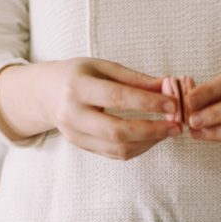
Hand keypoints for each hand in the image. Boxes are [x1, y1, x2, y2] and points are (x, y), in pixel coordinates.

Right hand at [0, 58, 181, 159]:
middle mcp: (72, 114)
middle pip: (117, 131)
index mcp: (77, 87)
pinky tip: (153, 137)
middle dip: (152, 130)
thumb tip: (170, 86)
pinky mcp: (81, 146)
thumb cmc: (78, 75)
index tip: (173, 104)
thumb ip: (136, 79)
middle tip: (176, 126)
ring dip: (149, 142)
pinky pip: (115, 154)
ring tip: (169, 131)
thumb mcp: (103, 67)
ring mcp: (75, 134)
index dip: (147, 103)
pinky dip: (139, 147)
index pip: (117, 98)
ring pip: (118, 148)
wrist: (44, 93)